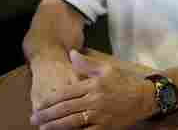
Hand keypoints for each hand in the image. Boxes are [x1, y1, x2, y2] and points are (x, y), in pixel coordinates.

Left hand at [29, 49, 152, 129]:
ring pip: (72, 121)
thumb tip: (71, 54)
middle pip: (66, 108)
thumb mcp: (107, 69)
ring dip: (55, 125)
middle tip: (34, 118)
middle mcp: (95, 100)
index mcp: (93, 85)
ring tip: (43, 127)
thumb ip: (87, 63)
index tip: (39, 104)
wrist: (143, 98)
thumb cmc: (124, 83)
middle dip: (47, 114)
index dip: (50, 100)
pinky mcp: (105, 127)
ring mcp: (99, 115)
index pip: (66, 93)